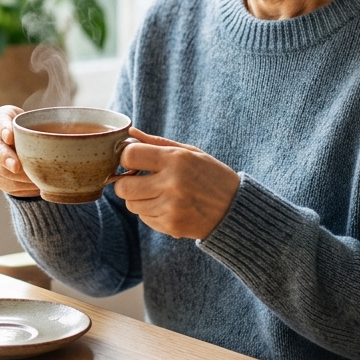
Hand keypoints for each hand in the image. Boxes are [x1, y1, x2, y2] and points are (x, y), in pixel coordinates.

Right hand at [0, 105, 41, 197]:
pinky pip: (4, 184)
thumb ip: (46, 125)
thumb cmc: (35, 130)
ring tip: (34, 179)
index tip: (10, 137)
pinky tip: (34, 186)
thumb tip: (63, 137)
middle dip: (5, 158)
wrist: (27, 146)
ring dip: (16, 177)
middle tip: (17, 166)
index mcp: (0, 118)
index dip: (4, 128)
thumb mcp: (40, 122)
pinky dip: (20, 186)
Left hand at [113, 128, 239, 239]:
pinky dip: (150, 212)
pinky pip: (144, 218)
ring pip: (131, 204)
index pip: (129, 156)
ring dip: (138, 198)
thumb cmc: (211, 175)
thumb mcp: (190, 152)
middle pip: (123, 186)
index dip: (125, 157)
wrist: (236, 209)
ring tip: (157, 193)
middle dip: (125, 182)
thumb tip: (129, 133)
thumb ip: (157, 143)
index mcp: (175, 159)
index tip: (132, 160)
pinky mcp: (171, 226)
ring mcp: (171, 207)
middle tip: (137, 179)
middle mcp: (171, 184)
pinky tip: (167, 206)